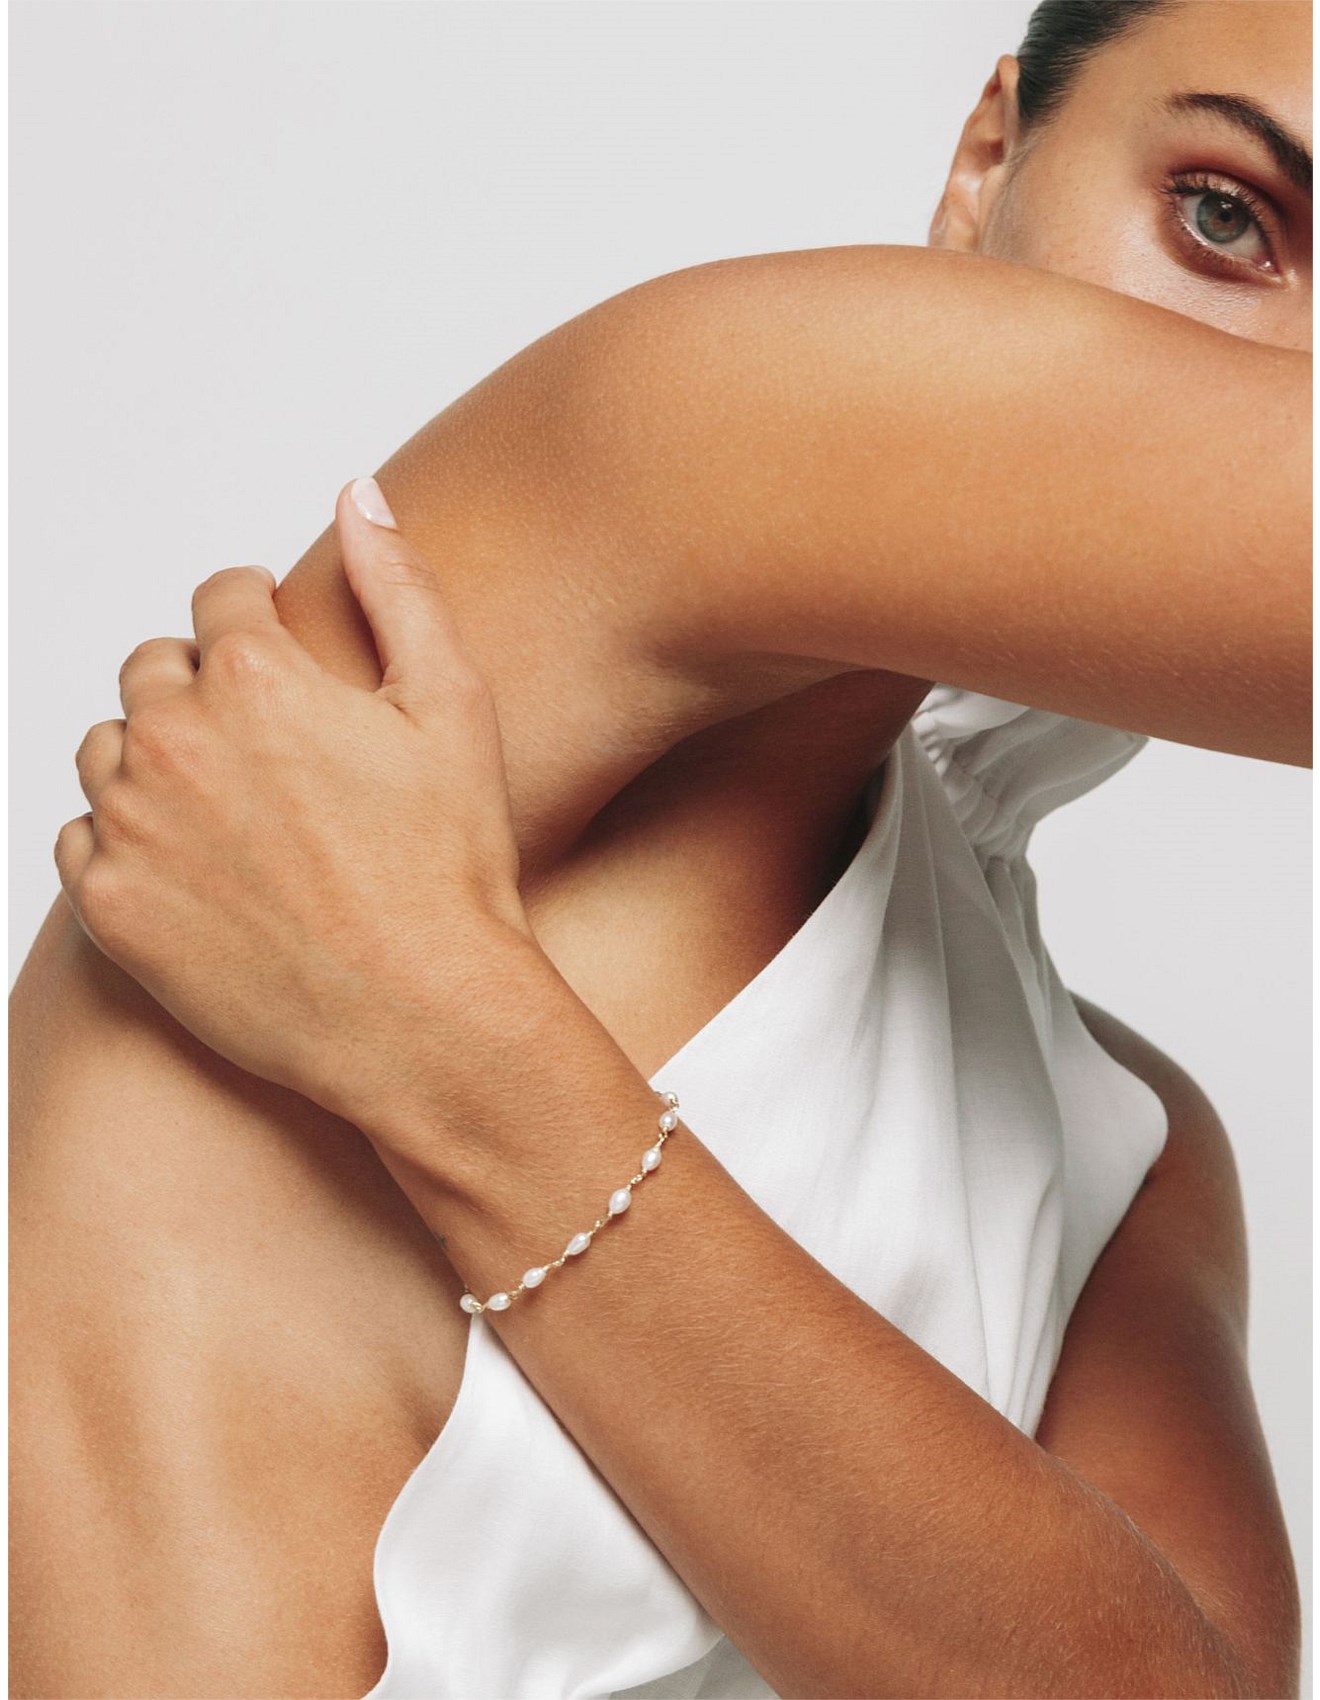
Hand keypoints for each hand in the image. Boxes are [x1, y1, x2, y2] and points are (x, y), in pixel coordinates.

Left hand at [54, 476, 536, 1126]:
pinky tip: (195, 864)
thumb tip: (360, 495)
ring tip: (233, 809)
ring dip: (157, 759)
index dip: (260, 615)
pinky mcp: (109, 906)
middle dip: (205, 684)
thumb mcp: (452, 707)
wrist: (420, 1016)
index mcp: (253, 675)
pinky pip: (81, 838)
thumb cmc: (447, 870)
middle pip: (154, 666)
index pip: (220, 594)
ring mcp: (132, 825)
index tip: (279, 649)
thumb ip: (399, 586)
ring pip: (109, 749)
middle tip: (269, 745)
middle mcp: (172, 738)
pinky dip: (124, 838)